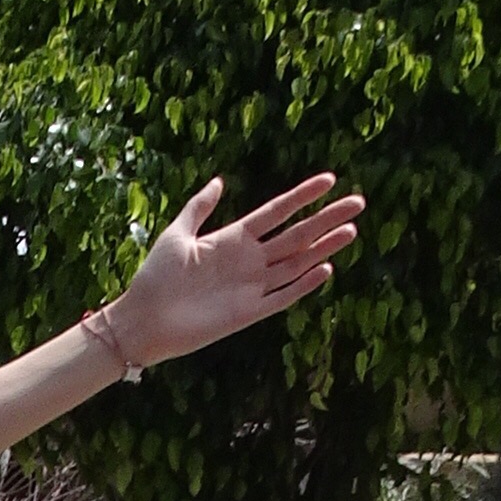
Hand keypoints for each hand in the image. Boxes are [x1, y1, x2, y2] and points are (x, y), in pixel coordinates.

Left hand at [108, 172, 365, 369]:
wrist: (142, 321)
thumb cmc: (154, 278)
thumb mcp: (177, 234)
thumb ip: (199, 207)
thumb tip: (221, 181)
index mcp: (234, 239)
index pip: (277, 212)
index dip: (303, 196)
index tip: (330, 179)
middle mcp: (248, 261)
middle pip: (296, 235)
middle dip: (327, 218)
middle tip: (358, 202)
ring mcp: (251, 287)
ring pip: (296, 263)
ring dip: (324, 247)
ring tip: (351, 230)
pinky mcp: (248, 313)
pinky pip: (282, 297)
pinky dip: (303, 285)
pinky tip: (325, 269)